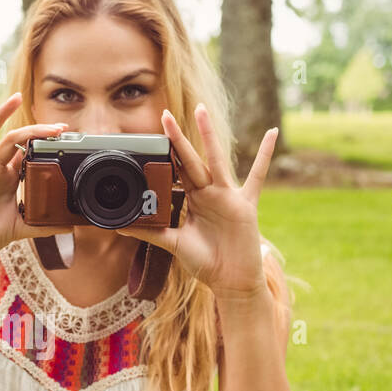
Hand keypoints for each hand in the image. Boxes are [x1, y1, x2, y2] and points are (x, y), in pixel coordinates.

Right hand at [0, 92, 74, 268]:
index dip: (44, 144)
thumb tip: (70, 226)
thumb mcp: (18, 229)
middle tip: (59, 127)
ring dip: (1, 115)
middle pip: (15, 141)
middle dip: (36, 131)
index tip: (64, 137)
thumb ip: (41, 226)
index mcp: (7, 180)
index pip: (27, 154)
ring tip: (15, 98)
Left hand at [114, 104, 276, 302]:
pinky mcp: (245, 204)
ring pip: (215, 160)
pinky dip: (265, 155)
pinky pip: (257, 176)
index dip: (164, 157)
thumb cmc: (206, 262)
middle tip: (164, 115)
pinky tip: (272, 132)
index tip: (150, 138)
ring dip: (208, 135)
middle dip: (178, 139)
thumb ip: (149, 233)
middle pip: (190, 161)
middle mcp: (209, 193)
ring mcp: (228, 195)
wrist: (231, 281)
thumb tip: (119, 227)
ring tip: (200, 110)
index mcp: (192, 200)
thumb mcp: (173, 244)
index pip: (175, 173)